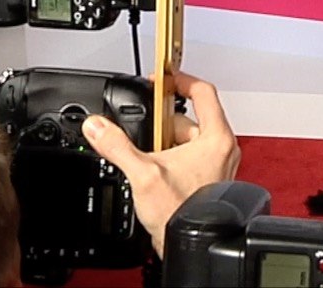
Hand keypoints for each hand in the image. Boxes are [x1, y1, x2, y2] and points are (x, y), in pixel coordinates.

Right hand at [82, 71, 240, 255]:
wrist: (191, 244)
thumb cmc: (183, 215)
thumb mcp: (143, 174)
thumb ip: (117, 145)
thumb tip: (98, 127)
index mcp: (216, 138)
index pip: (203, 92)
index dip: (180, 80)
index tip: (162, 78)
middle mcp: (223, 148)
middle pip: (190, 117)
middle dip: (163, 122)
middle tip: (144, 129)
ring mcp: (219, 163)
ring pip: (189, 138)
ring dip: (166, 141)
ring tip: (148, 155)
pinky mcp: (210, 177)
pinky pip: (191, 155)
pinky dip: (172, 155)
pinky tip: (156, 168)